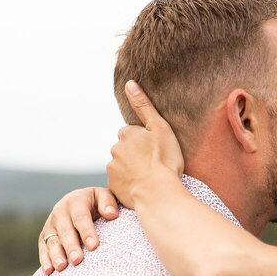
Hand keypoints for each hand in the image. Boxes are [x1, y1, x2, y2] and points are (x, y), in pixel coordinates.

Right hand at [39, 186, 119, 273]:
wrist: (79, 202)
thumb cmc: (97, 204)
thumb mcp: (104, 197)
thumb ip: (108, 202)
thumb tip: (111, 214)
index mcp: (75, 201)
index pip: (81, 217)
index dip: (87, 232)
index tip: (94, 246)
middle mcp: (60, 212)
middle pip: (65, 231)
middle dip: (71, 246)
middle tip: (77, 260)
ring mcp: (50, 224)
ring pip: (52, 241)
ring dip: (56, 255)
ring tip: (61, 267)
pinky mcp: (44, 236)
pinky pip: (43, 248)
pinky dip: (45, 260)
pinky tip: (49, 271)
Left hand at [107, 80, 184, 206]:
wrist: (157, 193)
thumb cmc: (163, 160)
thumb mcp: (159, 127)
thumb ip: (143, 105)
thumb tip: (129, 83)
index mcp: (126, 134)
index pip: (132, 133)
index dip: (144, 140)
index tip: (155, 149)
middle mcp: (115, 149)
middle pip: (125, 149)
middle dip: (135, 154)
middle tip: (153, 164)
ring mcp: (112, 169)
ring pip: (122, 166)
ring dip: (132, 169)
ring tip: (149, 177)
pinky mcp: (113, 186)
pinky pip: (120, 182)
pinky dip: (129, 184)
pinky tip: (142, 187)